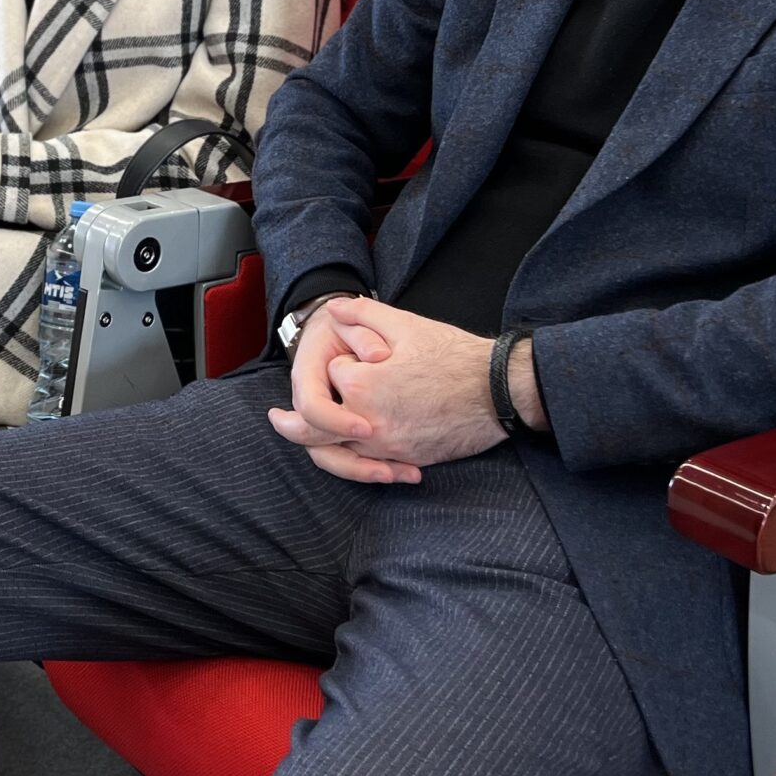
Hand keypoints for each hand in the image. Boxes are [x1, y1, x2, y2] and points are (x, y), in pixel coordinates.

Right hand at [269, 301, 417, 483]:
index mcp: (309, 374)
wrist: (338, 332)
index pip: (311, 406)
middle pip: (317, 443)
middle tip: (387, 467)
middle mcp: (312, 403)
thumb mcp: (354, 319)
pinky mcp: (342, 432)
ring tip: (405, 473)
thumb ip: (364, 329)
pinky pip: (351, 458)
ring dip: (367, 471)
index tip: (367, 428)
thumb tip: (377, 356)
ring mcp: (326, 421)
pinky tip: (409, 470)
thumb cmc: (346, 326)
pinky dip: (377, 468)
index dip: (335, 421)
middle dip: (352, 461)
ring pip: (334, 459)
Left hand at [270, 298, 521, 476]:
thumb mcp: (405, 324)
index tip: (368, 353)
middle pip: (314, 429)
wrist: (497, 391)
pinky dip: (355, 462)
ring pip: (336, 455)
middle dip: (292, 424)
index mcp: (362, 385)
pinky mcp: (404, 459)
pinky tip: (352, 456)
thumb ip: (362, 313)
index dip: (347, 360)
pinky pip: (368, 467)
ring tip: (305, 439)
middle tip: (278, 419)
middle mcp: (367, 422)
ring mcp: (386, 445)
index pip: (333, 375)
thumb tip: (333, 307)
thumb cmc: (454, 356)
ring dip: (319, 445)